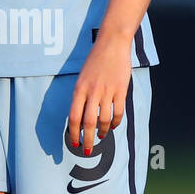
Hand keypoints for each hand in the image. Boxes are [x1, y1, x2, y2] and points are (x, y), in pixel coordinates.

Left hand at [67, 32, 132, 154]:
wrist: (112, 43)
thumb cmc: (96, 60)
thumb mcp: (82, 77)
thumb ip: (81, 95)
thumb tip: (80, 117)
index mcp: (79, 89)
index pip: (73, 117)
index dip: (73, 133)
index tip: (74, 142)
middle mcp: (92, 91)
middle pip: (88, 123)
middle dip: (87, 140)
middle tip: (87, 150)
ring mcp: (107, 91)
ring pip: (104, 120)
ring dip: (102, 132)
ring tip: (101, 136)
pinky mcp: (121, 90)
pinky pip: (118, 112)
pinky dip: (115, 122)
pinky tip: (112, 126)